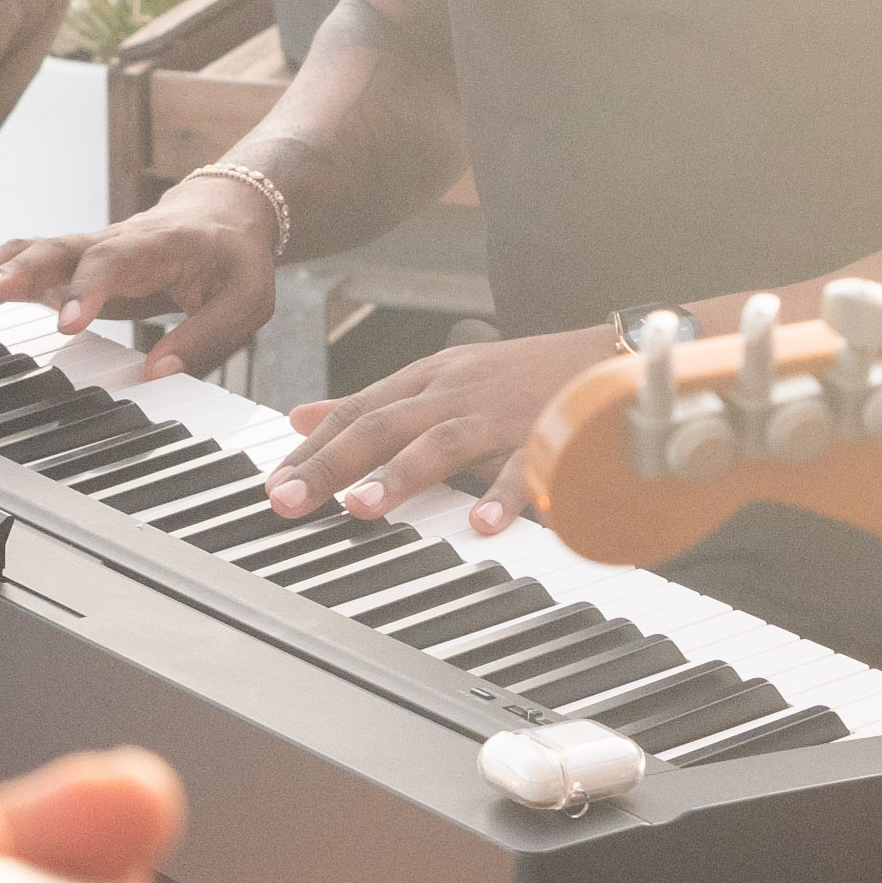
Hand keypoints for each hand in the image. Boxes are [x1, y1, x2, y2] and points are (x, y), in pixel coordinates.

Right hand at [0, 187, 281, 382]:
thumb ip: (207, 337)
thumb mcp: (248, 301)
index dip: (87, 288)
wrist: (224, 213)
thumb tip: (156, 373)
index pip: (113, 259)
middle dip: (8, 274)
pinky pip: (17, 268)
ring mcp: (83, 251)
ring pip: (22, 253)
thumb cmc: (236, 260)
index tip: (68, 326)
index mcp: (157, 244)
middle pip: (50, 249)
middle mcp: (109, 240)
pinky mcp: (67, 266)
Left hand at [269, 322, 612, 532]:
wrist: (609, 356)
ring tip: (360, 509)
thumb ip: (371, 403)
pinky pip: (523, 468)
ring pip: (441, 442)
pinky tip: (482, 526)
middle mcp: (455, 393)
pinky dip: (503, 497)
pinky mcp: (548, 436)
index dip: (310, 449)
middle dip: (331, 463)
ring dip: (398, 476)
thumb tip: (301, 416)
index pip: (355, 413)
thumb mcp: (439, 379)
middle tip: (289, 500)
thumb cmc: (519, 375)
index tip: (273, 486)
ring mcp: (500, 415)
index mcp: (426, 381)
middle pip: (382, 425)